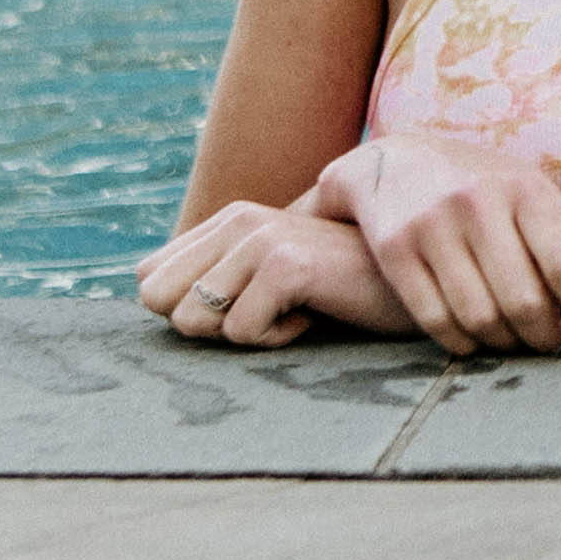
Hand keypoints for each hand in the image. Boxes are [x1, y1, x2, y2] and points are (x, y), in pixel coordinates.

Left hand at [138, 191, 410, 348]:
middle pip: (157, 300)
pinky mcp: (287, 266)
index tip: (247, 303)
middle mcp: (239, 219)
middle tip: (265, 308)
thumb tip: (144, 287)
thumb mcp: (270, 274)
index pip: (149, 279)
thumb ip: (213, 271)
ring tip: (295, 308)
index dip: (189, 309)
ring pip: (194, 321)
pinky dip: (277, 340)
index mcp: (229, 219)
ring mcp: (262, 239)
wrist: (417, 282)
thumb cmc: (343, 288)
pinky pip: (242, 334)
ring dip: (244, 331)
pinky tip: (316, 313)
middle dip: (205, 322)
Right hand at [314, 134, 560, 354]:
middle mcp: (479, 204)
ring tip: (518, 340)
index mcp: (525, 189)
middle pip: (524, 300)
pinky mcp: (395, 250)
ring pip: (479, 316)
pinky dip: (462, 343)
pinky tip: (476, 340)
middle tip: (554, 341)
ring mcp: (433, 226)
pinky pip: (435, 320)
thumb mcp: (537, 196)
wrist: (395, 163)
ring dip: (505, 343)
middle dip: (546, 334)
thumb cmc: (485, 186)